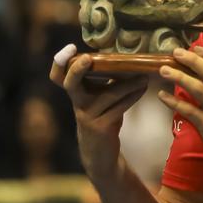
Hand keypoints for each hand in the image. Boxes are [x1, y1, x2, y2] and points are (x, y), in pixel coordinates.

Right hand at [49, 44, 147, 181]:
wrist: (100, 153)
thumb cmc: (103, 118)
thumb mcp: (99, 99)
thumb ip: (104, 82)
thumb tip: (124, 58)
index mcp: (76, 93)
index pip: (58, 77)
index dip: (60, 63)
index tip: (71, 48)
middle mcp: (78, 103)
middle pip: (70, 84)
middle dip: (77, 70)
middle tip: (89, 57)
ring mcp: (87, 116)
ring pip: (108, 94)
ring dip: (128, 84)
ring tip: (144, 76)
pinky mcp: (101, 127)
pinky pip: (119, 108)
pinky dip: (132, 97)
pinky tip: (143, 89)